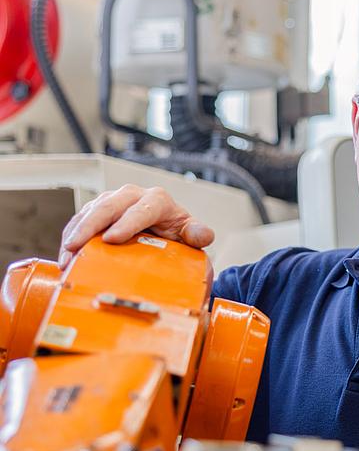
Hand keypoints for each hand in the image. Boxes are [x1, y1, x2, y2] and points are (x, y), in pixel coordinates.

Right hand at [58, 184, 213, 269]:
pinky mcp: (96, 210)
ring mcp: (112, 201)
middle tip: (76, 246)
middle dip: (91, 225)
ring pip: (90, 211)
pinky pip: (79, 219)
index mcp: (157, 200)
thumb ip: (197, 233)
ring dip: (75, 232)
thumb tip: (203, 235)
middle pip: (109, 206)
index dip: (127, 223)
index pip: (142, 208)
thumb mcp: (189, 232)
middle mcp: (132, 195)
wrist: (162, 230)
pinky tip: (65, 255)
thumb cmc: (175, 231)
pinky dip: (70, 236)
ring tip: (67, 255)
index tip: (112, 239)